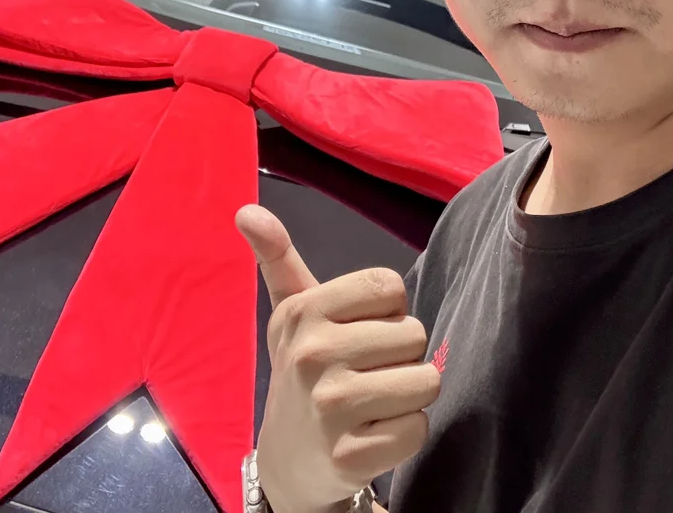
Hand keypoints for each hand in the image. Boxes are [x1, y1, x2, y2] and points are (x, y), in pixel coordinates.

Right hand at [236, 205, 439, 512]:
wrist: (288, 462)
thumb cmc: (304, 371)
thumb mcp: (290, 312)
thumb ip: (278, 257)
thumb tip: (247, 209)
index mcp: (302, 312)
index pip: (389, 287)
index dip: (386, 310)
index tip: (359, 330)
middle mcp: (313, 355)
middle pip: (414, 332)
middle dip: (400, 354)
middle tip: (365, 371)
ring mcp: (331, 408)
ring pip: (425, 379)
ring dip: (409, 393)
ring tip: (375, 401)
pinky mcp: (352, 457)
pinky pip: (419, 427)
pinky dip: (407, 432)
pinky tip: (375, 434)